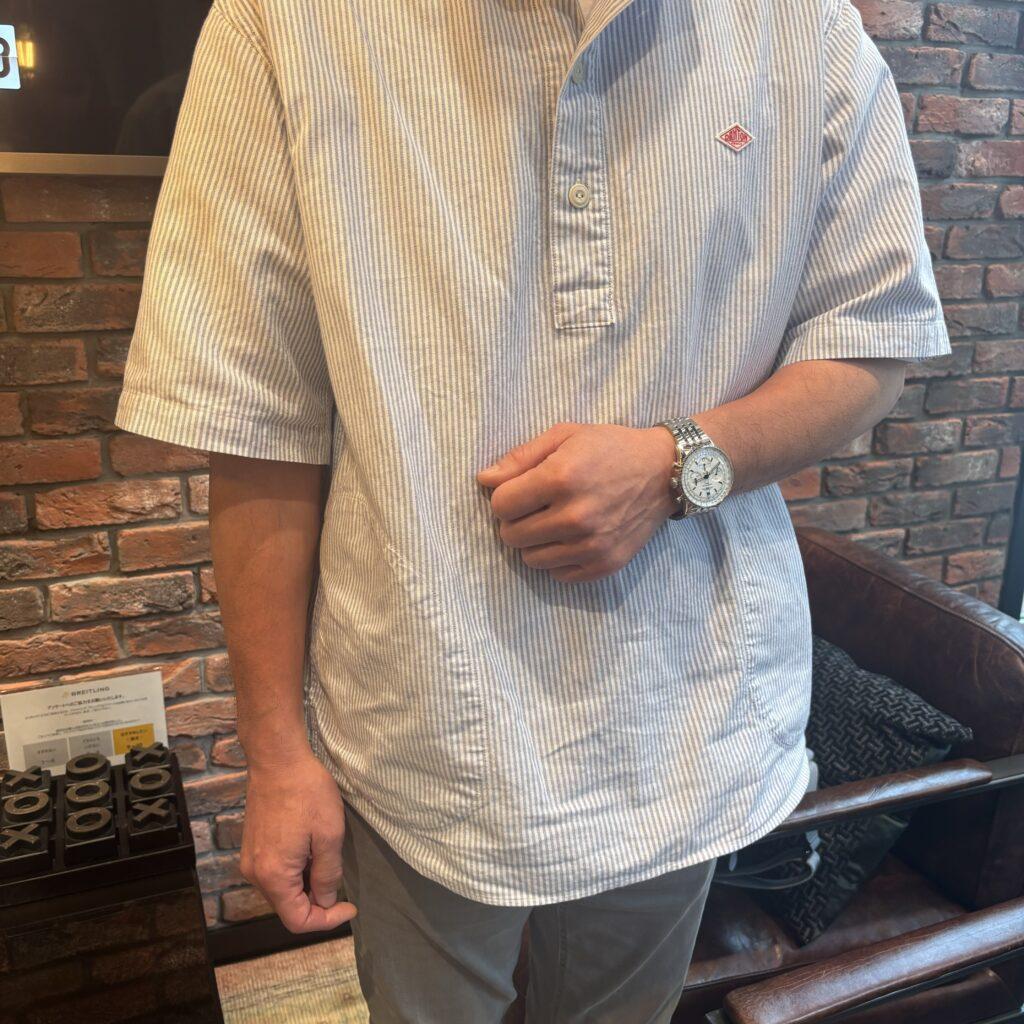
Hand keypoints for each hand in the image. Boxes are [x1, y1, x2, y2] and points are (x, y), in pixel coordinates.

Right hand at [239, 748, 357, 932]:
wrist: (277, 759)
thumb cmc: (307, 792)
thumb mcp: (329, 834)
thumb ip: (328, 874)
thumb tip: (326, 901)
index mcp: (274, 876)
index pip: (297, 920)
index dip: (326, 921)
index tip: (349, 906)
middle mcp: (255, 873)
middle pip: (287, 908)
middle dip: (317, 904)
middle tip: (342, 888)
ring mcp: (250, 859)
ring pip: (281, 891)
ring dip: (306, 887)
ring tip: (327, 864)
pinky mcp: (252, 846)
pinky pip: (274, 874)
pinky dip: (295, 874)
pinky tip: (311, 853)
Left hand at [475, 421, 678, 583]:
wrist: (664, 472)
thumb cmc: (609, 448)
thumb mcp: (564, 436)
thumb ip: (520, 458)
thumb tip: (483, 481)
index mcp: (560, 479)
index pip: (500, 505)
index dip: (504, 497)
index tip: (520, 491)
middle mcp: (575, 516)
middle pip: (511, 536)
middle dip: (517, 520)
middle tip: (537, 507)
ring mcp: (591, 545)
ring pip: (530, 559)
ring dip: (535, 542)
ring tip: (555, 521)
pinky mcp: (605, 565)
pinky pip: (558, 575)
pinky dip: (558, 558)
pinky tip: (573, 538)